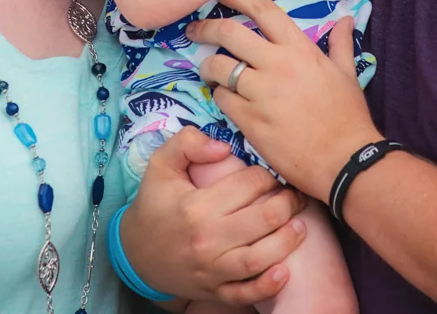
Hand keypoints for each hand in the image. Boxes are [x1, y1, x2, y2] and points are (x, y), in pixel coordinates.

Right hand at [121, 126, 309, 305]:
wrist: (136, 251)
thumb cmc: (155, 204)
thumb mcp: (160, 165)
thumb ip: (187, 143)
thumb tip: (224, 146)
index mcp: (196, 206)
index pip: (248, 185)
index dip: (267, 175)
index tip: (271, 174)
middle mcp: (206, 240)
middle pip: (262, 219)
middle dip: (287, 203)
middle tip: (295, 196)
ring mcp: (211, 270)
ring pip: (259, 258)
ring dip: (287, 242)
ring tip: (300, 226)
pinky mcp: (214, 291)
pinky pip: (245, 295)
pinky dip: (267, 286)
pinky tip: (284, 272)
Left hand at [190, 0, 382, 200]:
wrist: (345, 160)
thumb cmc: (348, 117)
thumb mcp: (347, 74)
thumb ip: (340, 43)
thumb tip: (345, 19)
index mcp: (300, 49)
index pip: (262, 10)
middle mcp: (277, 64)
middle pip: (229, 33)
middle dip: (206, 28)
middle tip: (195, 31)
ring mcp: (261, 93)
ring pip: (219, 67)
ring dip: (208, 67)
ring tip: (209, 72)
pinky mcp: (249, 120)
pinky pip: (221, 99)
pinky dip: (219, 96)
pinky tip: (225, 99)